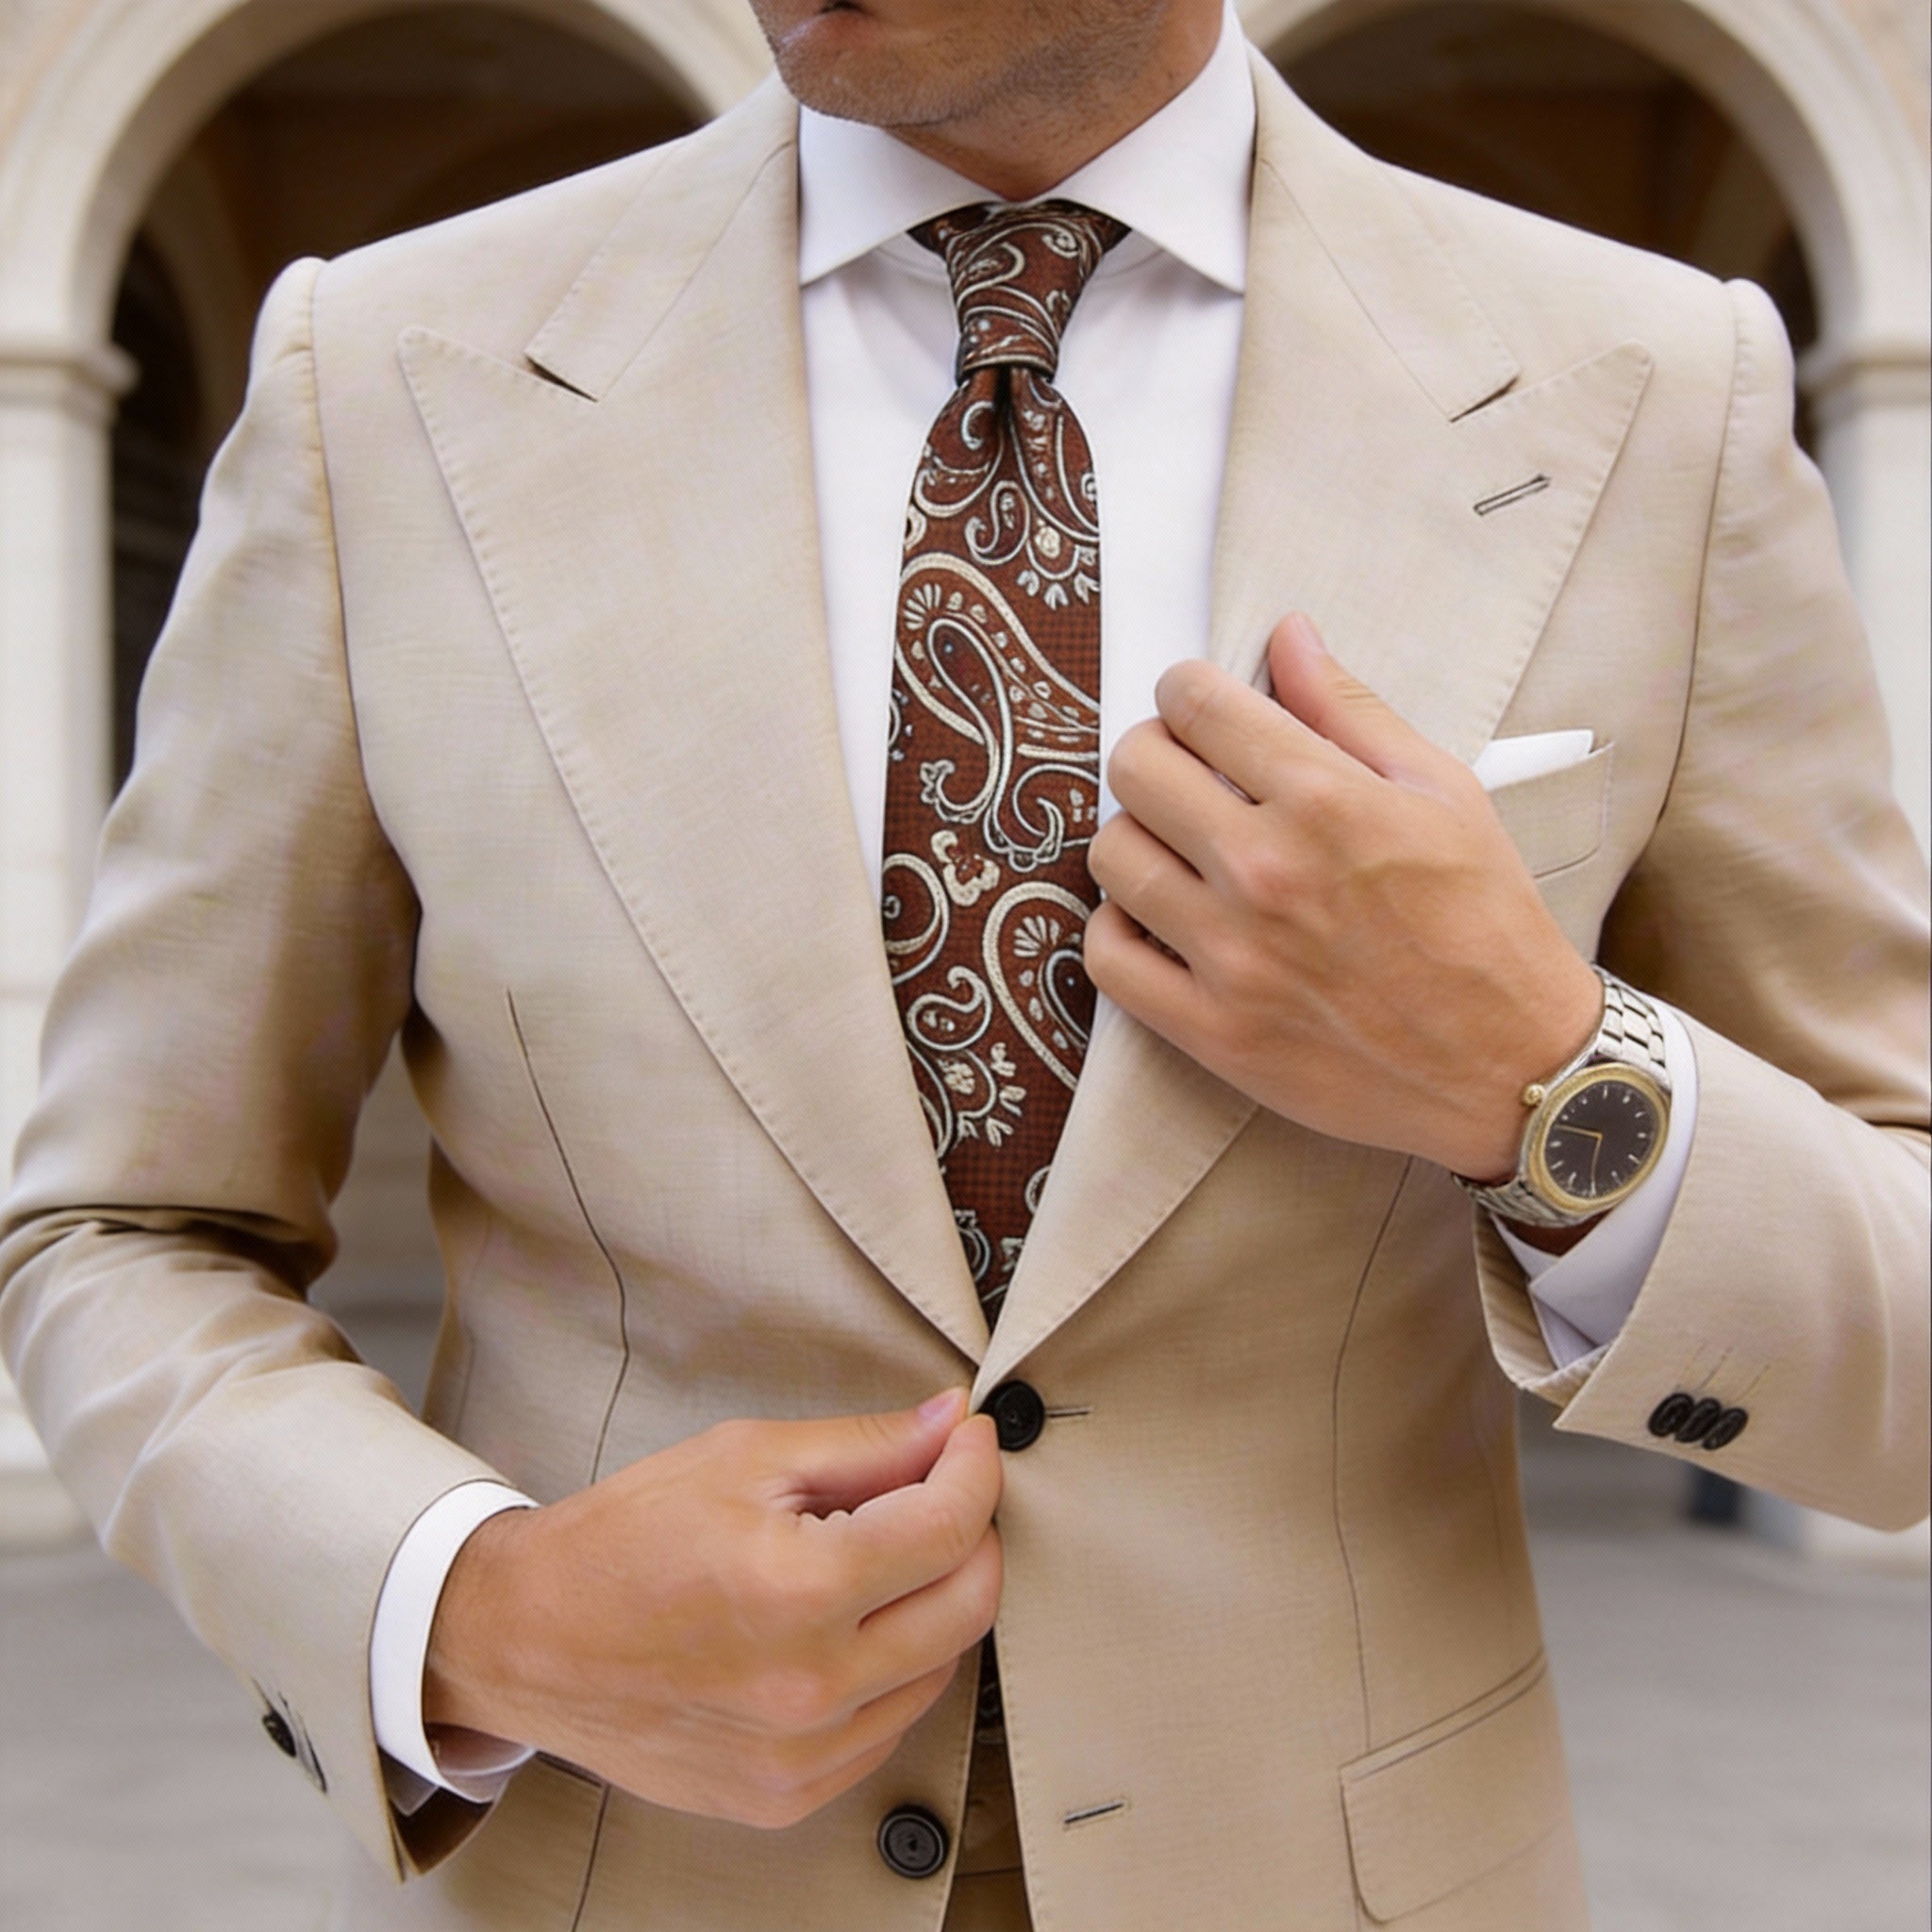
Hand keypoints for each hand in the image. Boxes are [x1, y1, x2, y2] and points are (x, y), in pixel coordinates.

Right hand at [423, 1390, 1001, 1827]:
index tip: (969, 1441)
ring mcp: (801, 1756)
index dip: (975, 1468)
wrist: (527, 1640)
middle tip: (938, 1490)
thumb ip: (864, 1445)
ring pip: (941, 1669)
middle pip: (969, 1604)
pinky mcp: (787, 1796)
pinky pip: (889, 1726)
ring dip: (933, 1601)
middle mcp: (810, 1686)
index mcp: (798, 1589)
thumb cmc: (623, 1540)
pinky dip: (892, 1668)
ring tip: (877, 1557)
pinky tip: (846, 1626)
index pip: (950, 1527)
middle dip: (972, 1532)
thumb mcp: (743, 1458)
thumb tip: (950, 1424)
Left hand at [1085, 614, 1601, 1180]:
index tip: (1197, 706)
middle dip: (1153, 752)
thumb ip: (1351, 710)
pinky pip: (1107, 958)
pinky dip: (1118, 929)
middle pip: (1134, 769)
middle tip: (1184, 774)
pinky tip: (1159, 919)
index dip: (1185, 690)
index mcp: (1325, 801)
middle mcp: (1266, 872)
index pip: (1195, 704)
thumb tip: (1287, 635)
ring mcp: (1232, 956)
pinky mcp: (1212, 1030)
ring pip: (1111, 856)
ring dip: (1135, 838)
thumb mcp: (1443, 793)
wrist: (1512, 1067)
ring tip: (1177, 849)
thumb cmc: (1486, 923)